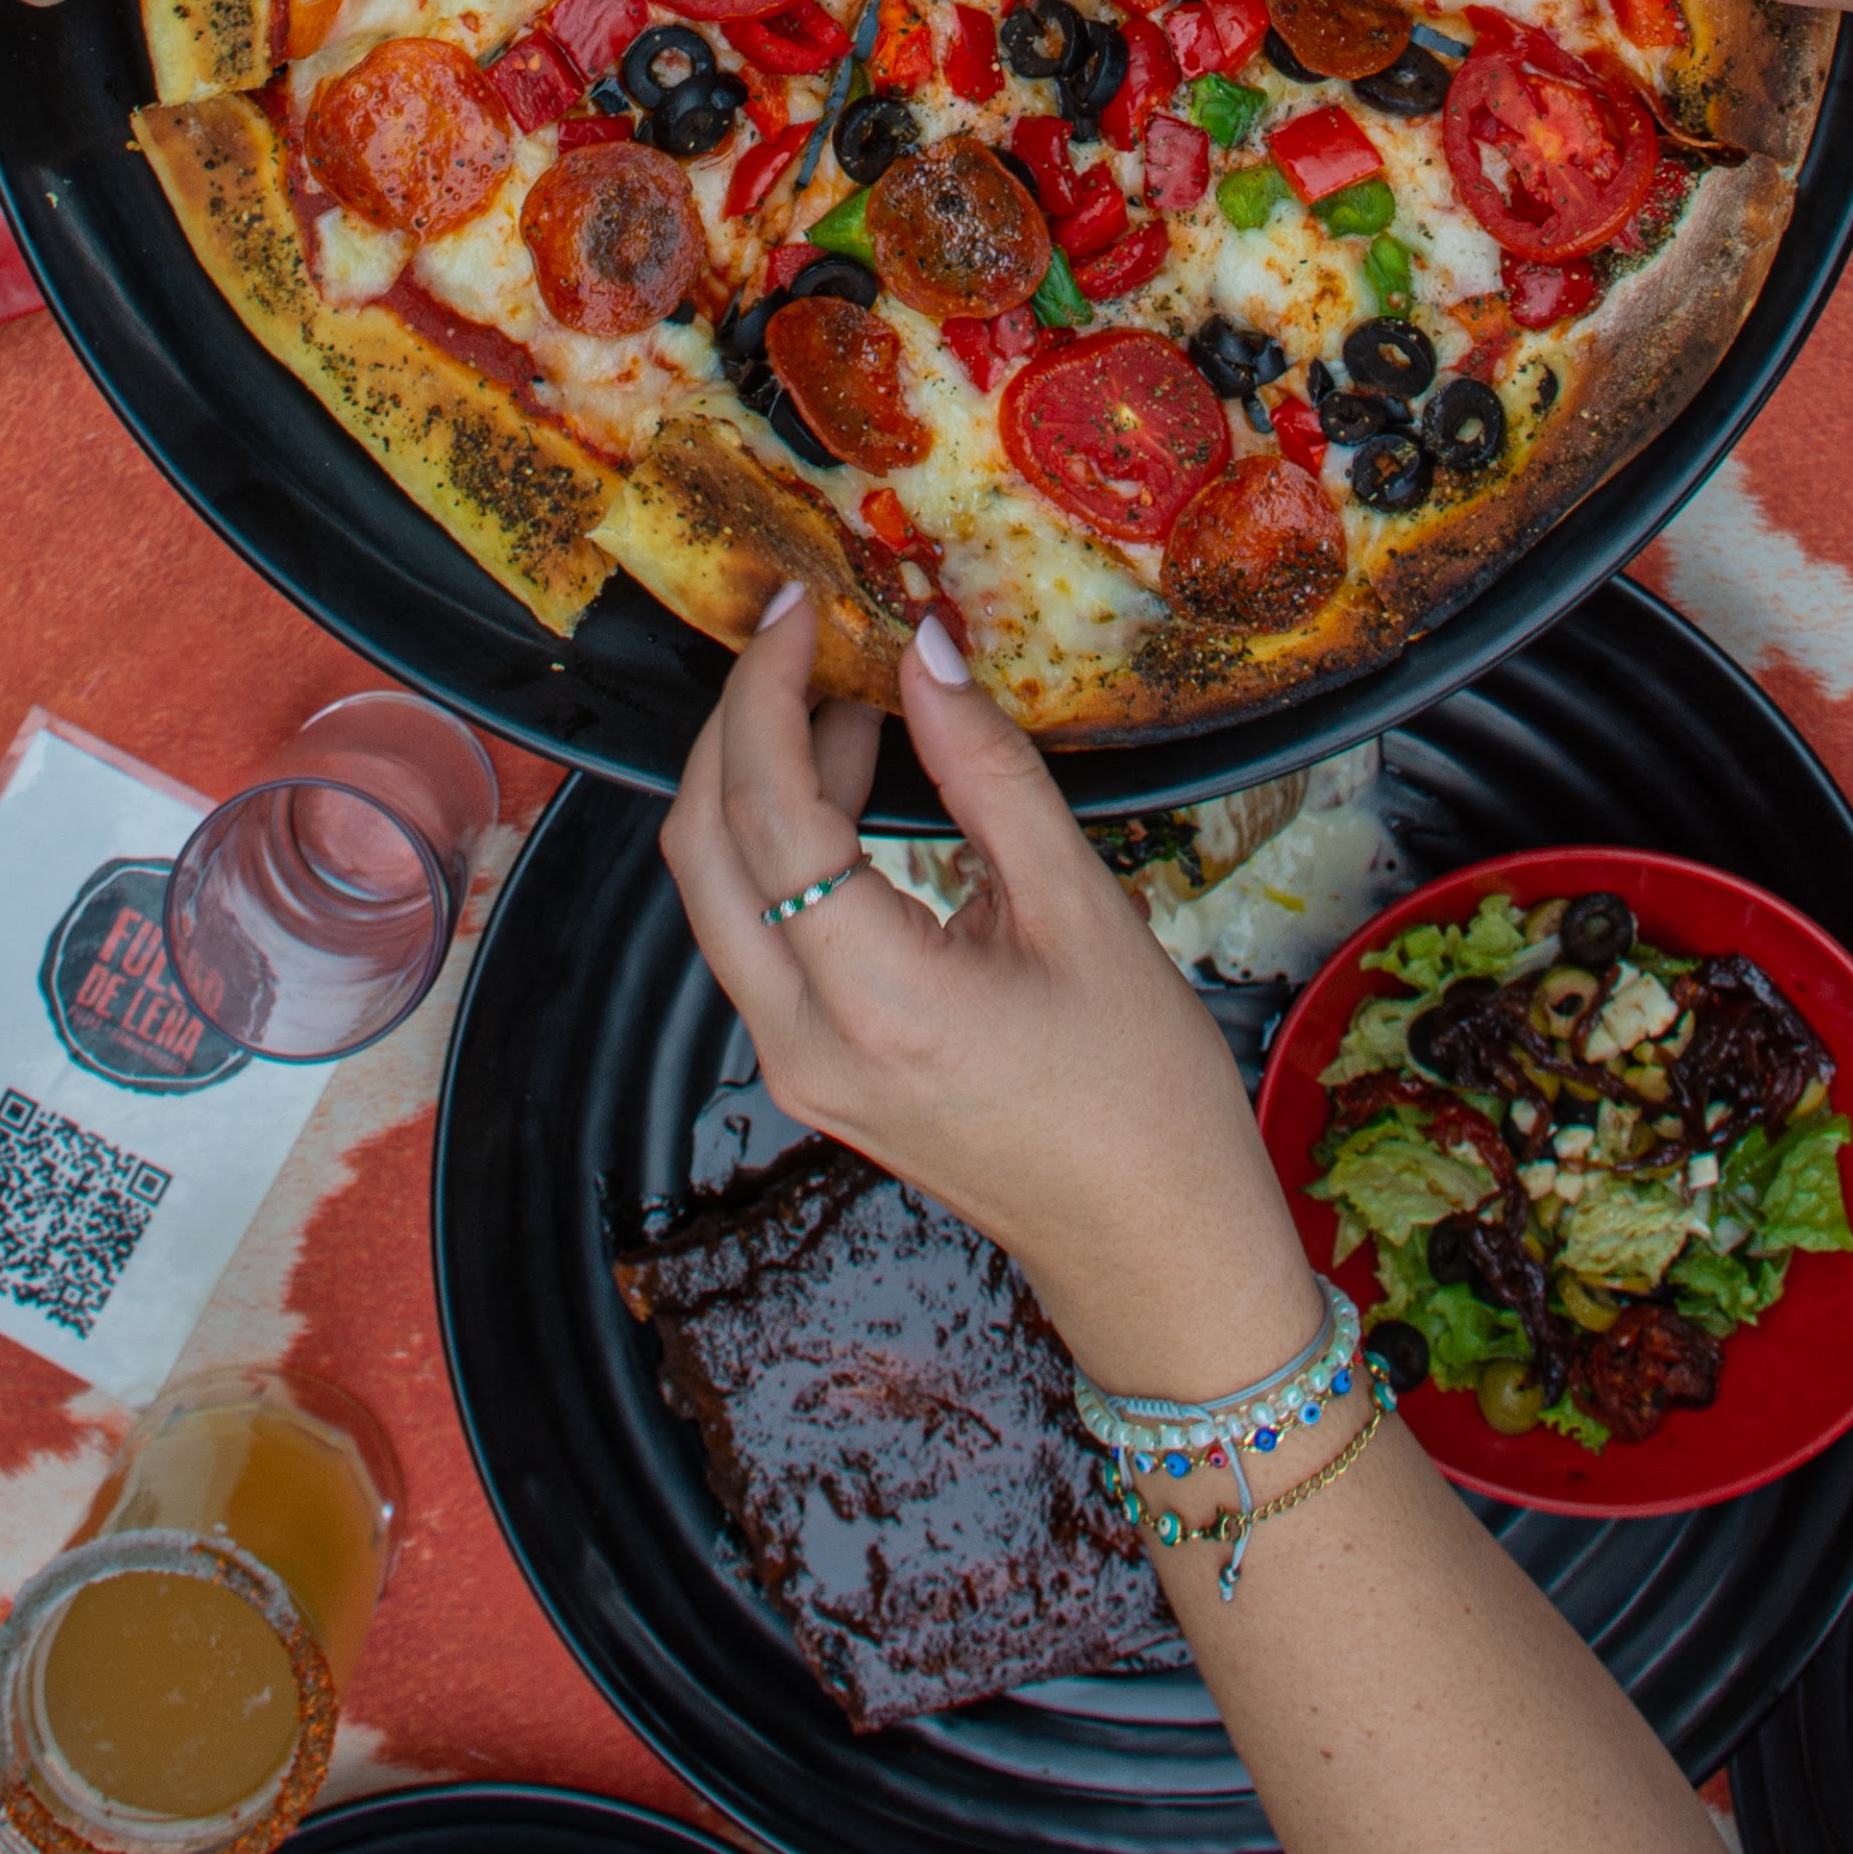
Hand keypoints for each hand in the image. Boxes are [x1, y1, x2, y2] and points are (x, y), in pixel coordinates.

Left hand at [661, 593, 1319, 1388]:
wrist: (1148, 1243)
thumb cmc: (1141, 1091)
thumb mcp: (1083, 910)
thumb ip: (990, 772)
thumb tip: (926, 652)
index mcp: (880, 1002)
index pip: (771, 815)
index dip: (773, 694)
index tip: (801, 610)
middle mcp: (805, 1042)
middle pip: (703, 850)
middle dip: (736, 728)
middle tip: (799, 642)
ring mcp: (794, 1067)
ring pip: (716, 894)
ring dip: (758, 786)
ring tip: (848, 705)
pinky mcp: (807, 1072)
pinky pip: (756, 935)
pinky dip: (782, 850)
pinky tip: (851, 792)